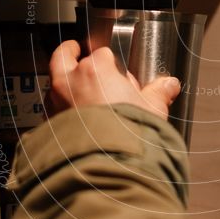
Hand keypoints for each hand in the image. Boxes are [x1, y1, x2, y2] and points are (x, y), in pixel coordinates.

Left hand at [47, 40, 180, 120]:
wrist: (107, 165)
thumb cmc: (127, 133)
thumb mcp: (152, 110)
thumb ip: (159, 93)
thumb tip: (169, 85)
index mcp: (95, 70)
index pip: (101, 54)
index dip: (111, 62)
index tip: (117, 71)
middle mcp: (71, 82)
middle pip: (63, 56)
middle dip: (70, 54)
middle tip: (77, 54)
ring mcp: (56, 103)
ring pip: (54, 83)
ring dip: (64, 84)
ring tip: (78, 92)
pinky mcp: (50, 125)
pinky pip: (53, 109)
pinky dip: (61, 109)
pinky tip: (76, 119)